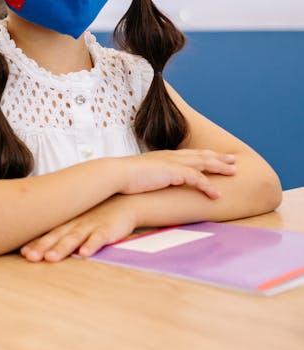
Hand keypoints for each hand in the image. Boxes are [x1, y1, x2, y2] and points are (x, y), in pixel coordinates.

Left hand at [21, 196, 138, 261]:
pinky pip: (98, 238)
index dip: (34, 243)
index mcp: (65, 223)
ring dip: (62, 248)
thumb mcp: (76, 220)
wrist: (123, 203)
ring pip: (74, 238)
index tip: (22, 253)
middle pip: (56, 237)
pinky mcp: (107, 230)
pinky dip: (91, 245)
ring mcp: (90, 226)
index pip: (46, 234)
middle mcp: (74, 224)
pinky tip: (85, 253)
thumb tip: (38, 244)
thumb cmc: (95, 215)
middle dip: (42, 247)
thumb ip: (60, 231)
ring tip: (51, 258)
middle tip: (30, 258)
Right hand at [118, 149, 235, 196]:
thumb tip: (153, 184)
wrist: (117, 174)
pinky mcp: (174, 172)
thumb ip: (151, 177)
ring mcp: (174, 163)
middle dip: (218, 157)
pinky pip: (198, 179)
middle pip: (201, 155)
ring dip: (220, 167)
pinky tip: (216, 195)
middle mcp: (172, 156)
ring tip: (234, 172)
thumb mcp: (142, 176)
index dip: (204, 155)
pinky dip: (208, 186)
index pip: (189, 154)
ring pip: (204, 163)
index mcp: (165, 157)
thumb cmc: (125, 178)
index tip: (216, 157)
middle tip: (233, 160)